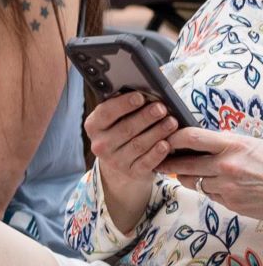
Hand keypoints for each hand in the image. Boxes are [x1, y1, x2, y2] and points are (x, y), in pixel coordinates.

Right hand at [87, 90, 185, 228]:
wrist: (120, 164)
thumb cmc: (121, 132)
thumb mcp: (115, 119)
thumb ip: (122, 107)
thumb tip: (142, 92)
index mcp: (94, 126)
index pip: (106, 113)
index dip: (123, 104)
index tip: (140, 97)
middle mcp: (100, 145)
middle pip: (125, 129)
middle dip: (146, 117)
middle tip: (161, 108)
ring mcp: (114, 161)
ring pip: (138, 145)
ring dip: (157, 132)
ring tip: (172, 122)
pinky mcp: (130, 173)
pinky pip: (146, 163)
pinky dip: (157, 153)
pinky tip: (166, 144)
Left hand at [161, 126, 262, 217]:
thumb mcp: (252, 145)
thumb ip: (226, 144)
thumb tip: (199, 141)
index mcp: (234, 145)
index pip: (191, 137)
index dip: (172, 137)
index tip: (165, 137)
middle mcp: (226, 165)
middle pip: (182, 163)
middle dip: (167, 162)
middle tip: (159, 159)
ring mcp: (227, 186)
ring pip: (192, 181)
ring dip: (188, 176)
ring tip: (189, 171)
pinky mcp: (230, 203)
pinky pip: (208, 194)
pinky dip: (208, 189)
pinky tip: (217, 184)